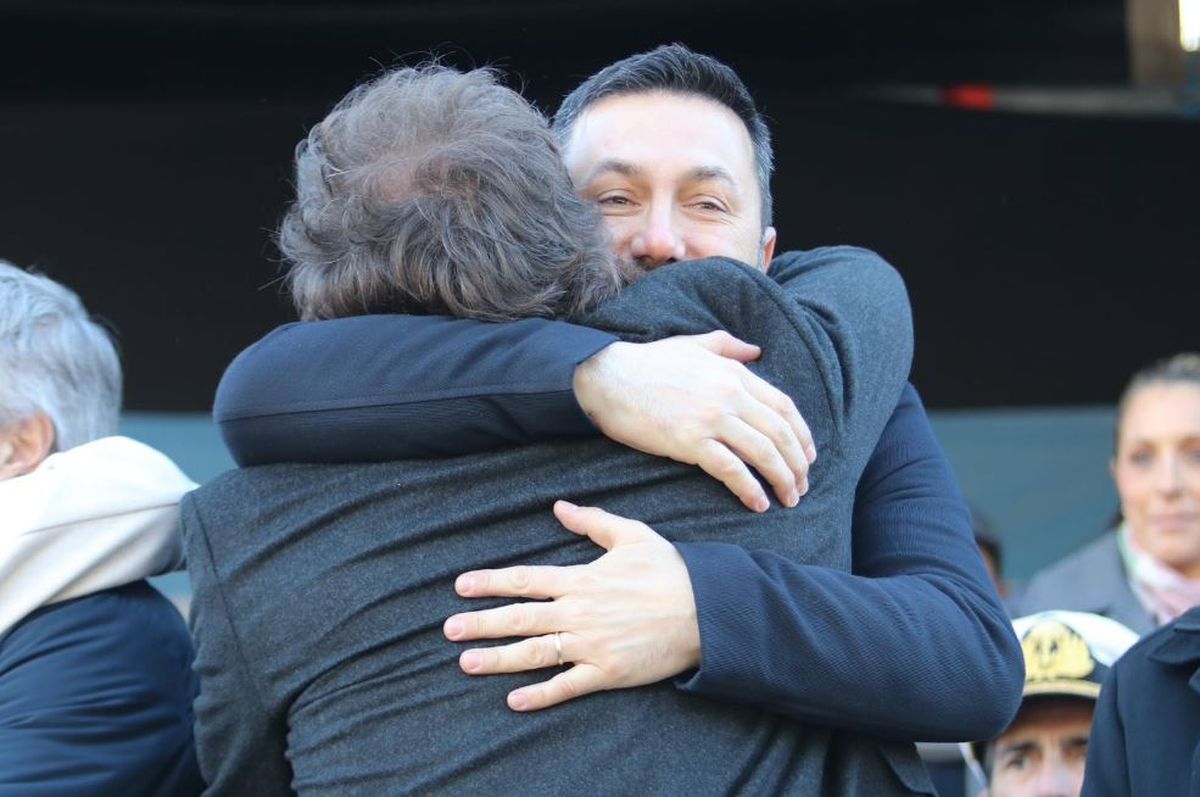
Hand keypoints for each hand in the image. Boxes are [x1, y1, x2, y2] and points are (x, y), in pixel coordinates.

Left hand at [443, 501, 700, 711]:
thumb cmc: (671, 571)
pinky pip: (567, 685)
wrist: (707, 610)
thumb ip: (592, 522)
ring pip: (535, 653)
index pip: (525, 580)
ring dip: (498, 659)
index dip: (491, 583)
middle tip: (450, 629)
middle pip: (520, 618)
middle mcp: (580, 612)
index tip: (461, 586)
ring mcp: (592, 645)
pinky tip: (513, 700)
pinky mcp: (608, 672)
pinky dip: (540, 695)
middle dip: (482, 623)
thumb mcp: (632, 535)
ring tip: (467, 662)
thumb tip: (559, 507)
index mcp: (582, 579)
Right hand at [572, 331, 813, 511]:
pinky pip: (732, 470)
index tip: (809, 455)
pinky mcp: (690, 441)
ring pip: (763, 453)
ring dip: (782, 480)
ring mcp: (712, 418)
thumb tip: (756, 350)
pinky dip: (750, 489)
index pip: (784, 406)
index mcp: (734, 373)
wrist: (607, 378)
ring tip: (789, 499)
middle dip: (798, 463)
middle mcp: (729, 395)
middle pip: (780, 433)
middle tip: (803, 485)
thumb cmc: (647, 363)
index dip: (802, 434)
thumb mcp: (693, 345)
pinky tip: (758, 504)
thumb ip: (728, 346)